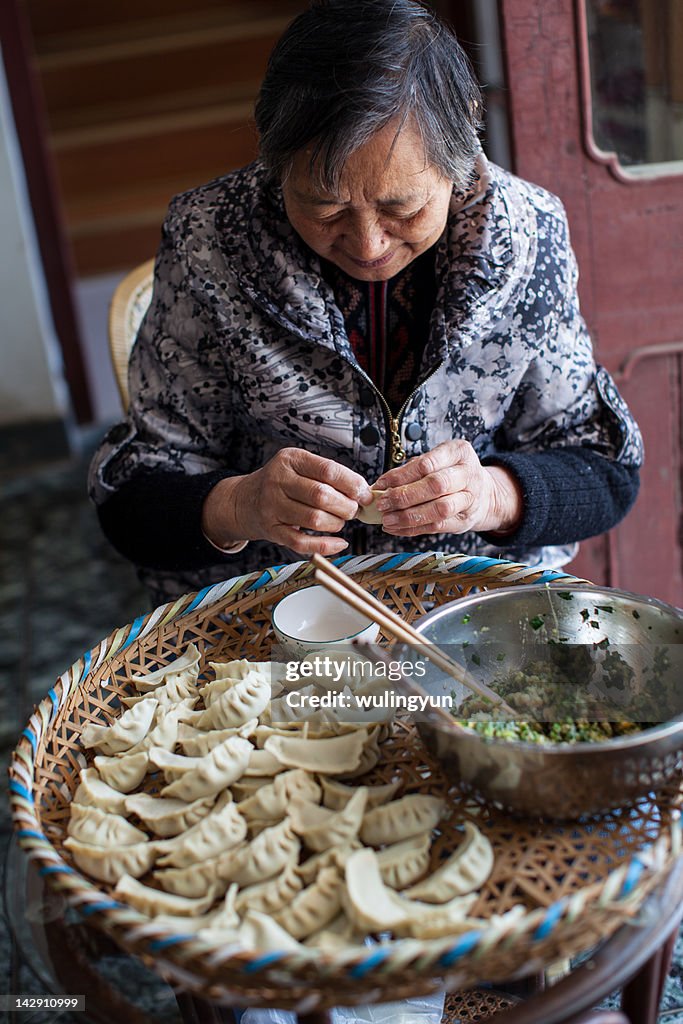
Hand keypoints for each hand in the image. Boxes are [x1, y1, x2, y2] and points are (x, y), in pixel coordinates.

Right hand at [202, 448, 372, 555]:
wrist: (244, 500)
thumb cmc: (282, 483)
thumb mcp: (299, 466)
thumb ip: (328, 475)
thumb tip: (363, 491)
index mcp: (290, 459)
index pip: (328, 470)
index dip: (352, 484)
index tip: (365, 494)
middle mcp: (278, 481)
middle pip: (322, 496)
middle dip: (346, 506)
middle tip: (353, 510)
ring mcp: (272, 507)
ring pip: (314, 519)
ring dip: (336, 524)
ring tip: (340, 521)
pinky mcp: (271, 530)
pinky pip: (302, 543)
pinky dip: (326, 545)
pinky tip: (339, 543)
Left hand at [373, 440, 522, 536]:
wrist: (484, 493)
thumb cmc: (452, 473)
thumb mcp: (437, 460)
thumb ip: (412, 469)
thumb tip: (382, 485)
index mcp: (459, 452)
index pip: (427, 464)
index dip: (401, 475)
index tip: (380, 484)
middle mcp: (469, 474)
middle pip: (435, 486)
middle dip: (404, 496)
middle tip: (383, 503)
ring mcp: (470, 499)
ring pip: (439, 509)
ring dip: (408, 516)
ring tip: (387, 519)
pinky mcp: (465, 521)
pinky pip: (437, 527)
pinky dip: (413, 529)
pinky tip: (396, 528)